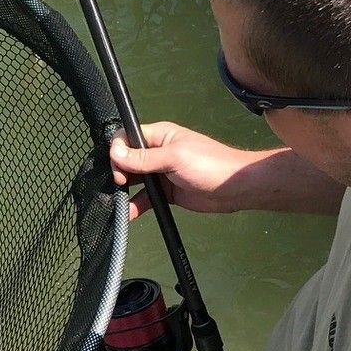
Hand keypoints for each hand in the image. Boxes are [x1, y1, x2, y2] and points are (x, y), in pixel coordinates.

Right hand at [110, 123, 262, 216]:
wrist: (234, 188)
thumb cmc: (209, 164)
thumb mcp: (174, 157)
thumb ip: (144, 158)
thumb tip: (115, 153)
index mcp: (159, 136)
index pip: (127, 138)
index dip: (118, 151)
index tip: (119, 168)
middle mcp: (156, 153)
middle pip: (126, 160)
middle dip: (119, 172)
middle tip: (122, 184)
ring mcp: (160, 173)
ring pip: (134, 180)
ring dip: (124, 190)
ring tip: (118, 202)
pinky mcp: (165, 192)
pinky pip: (145, 198)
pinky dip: (135, 205)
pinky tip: (129, 214)